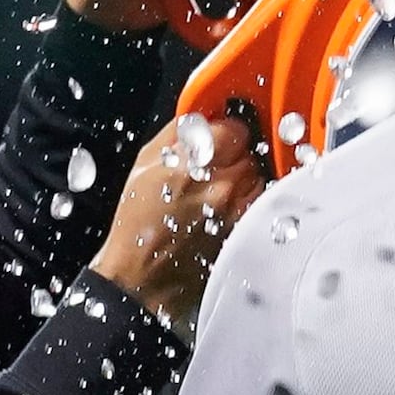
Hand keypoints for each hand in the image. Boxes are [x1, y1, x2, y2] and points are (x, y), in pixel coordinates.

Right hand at [91, 106, 267, 327]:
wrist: (141, 279)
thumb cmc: (136, 224)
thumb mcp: (144, 164)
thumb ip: (177, 133)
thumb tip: (201, 115)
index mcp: (196, 162)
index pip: (236, 128)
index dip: (224, 134)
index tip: (215, 142)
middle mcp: (223, 185)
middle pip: (250, 154)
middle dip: (233, 159)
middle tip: (211, 173)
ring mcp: (238, 212)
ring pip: (258, 180)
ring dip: (243, 183)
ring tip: (215, 197)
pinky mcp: (244, 233)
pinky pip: (258, 207)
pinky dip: (246, 206)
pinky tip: (222, 215)